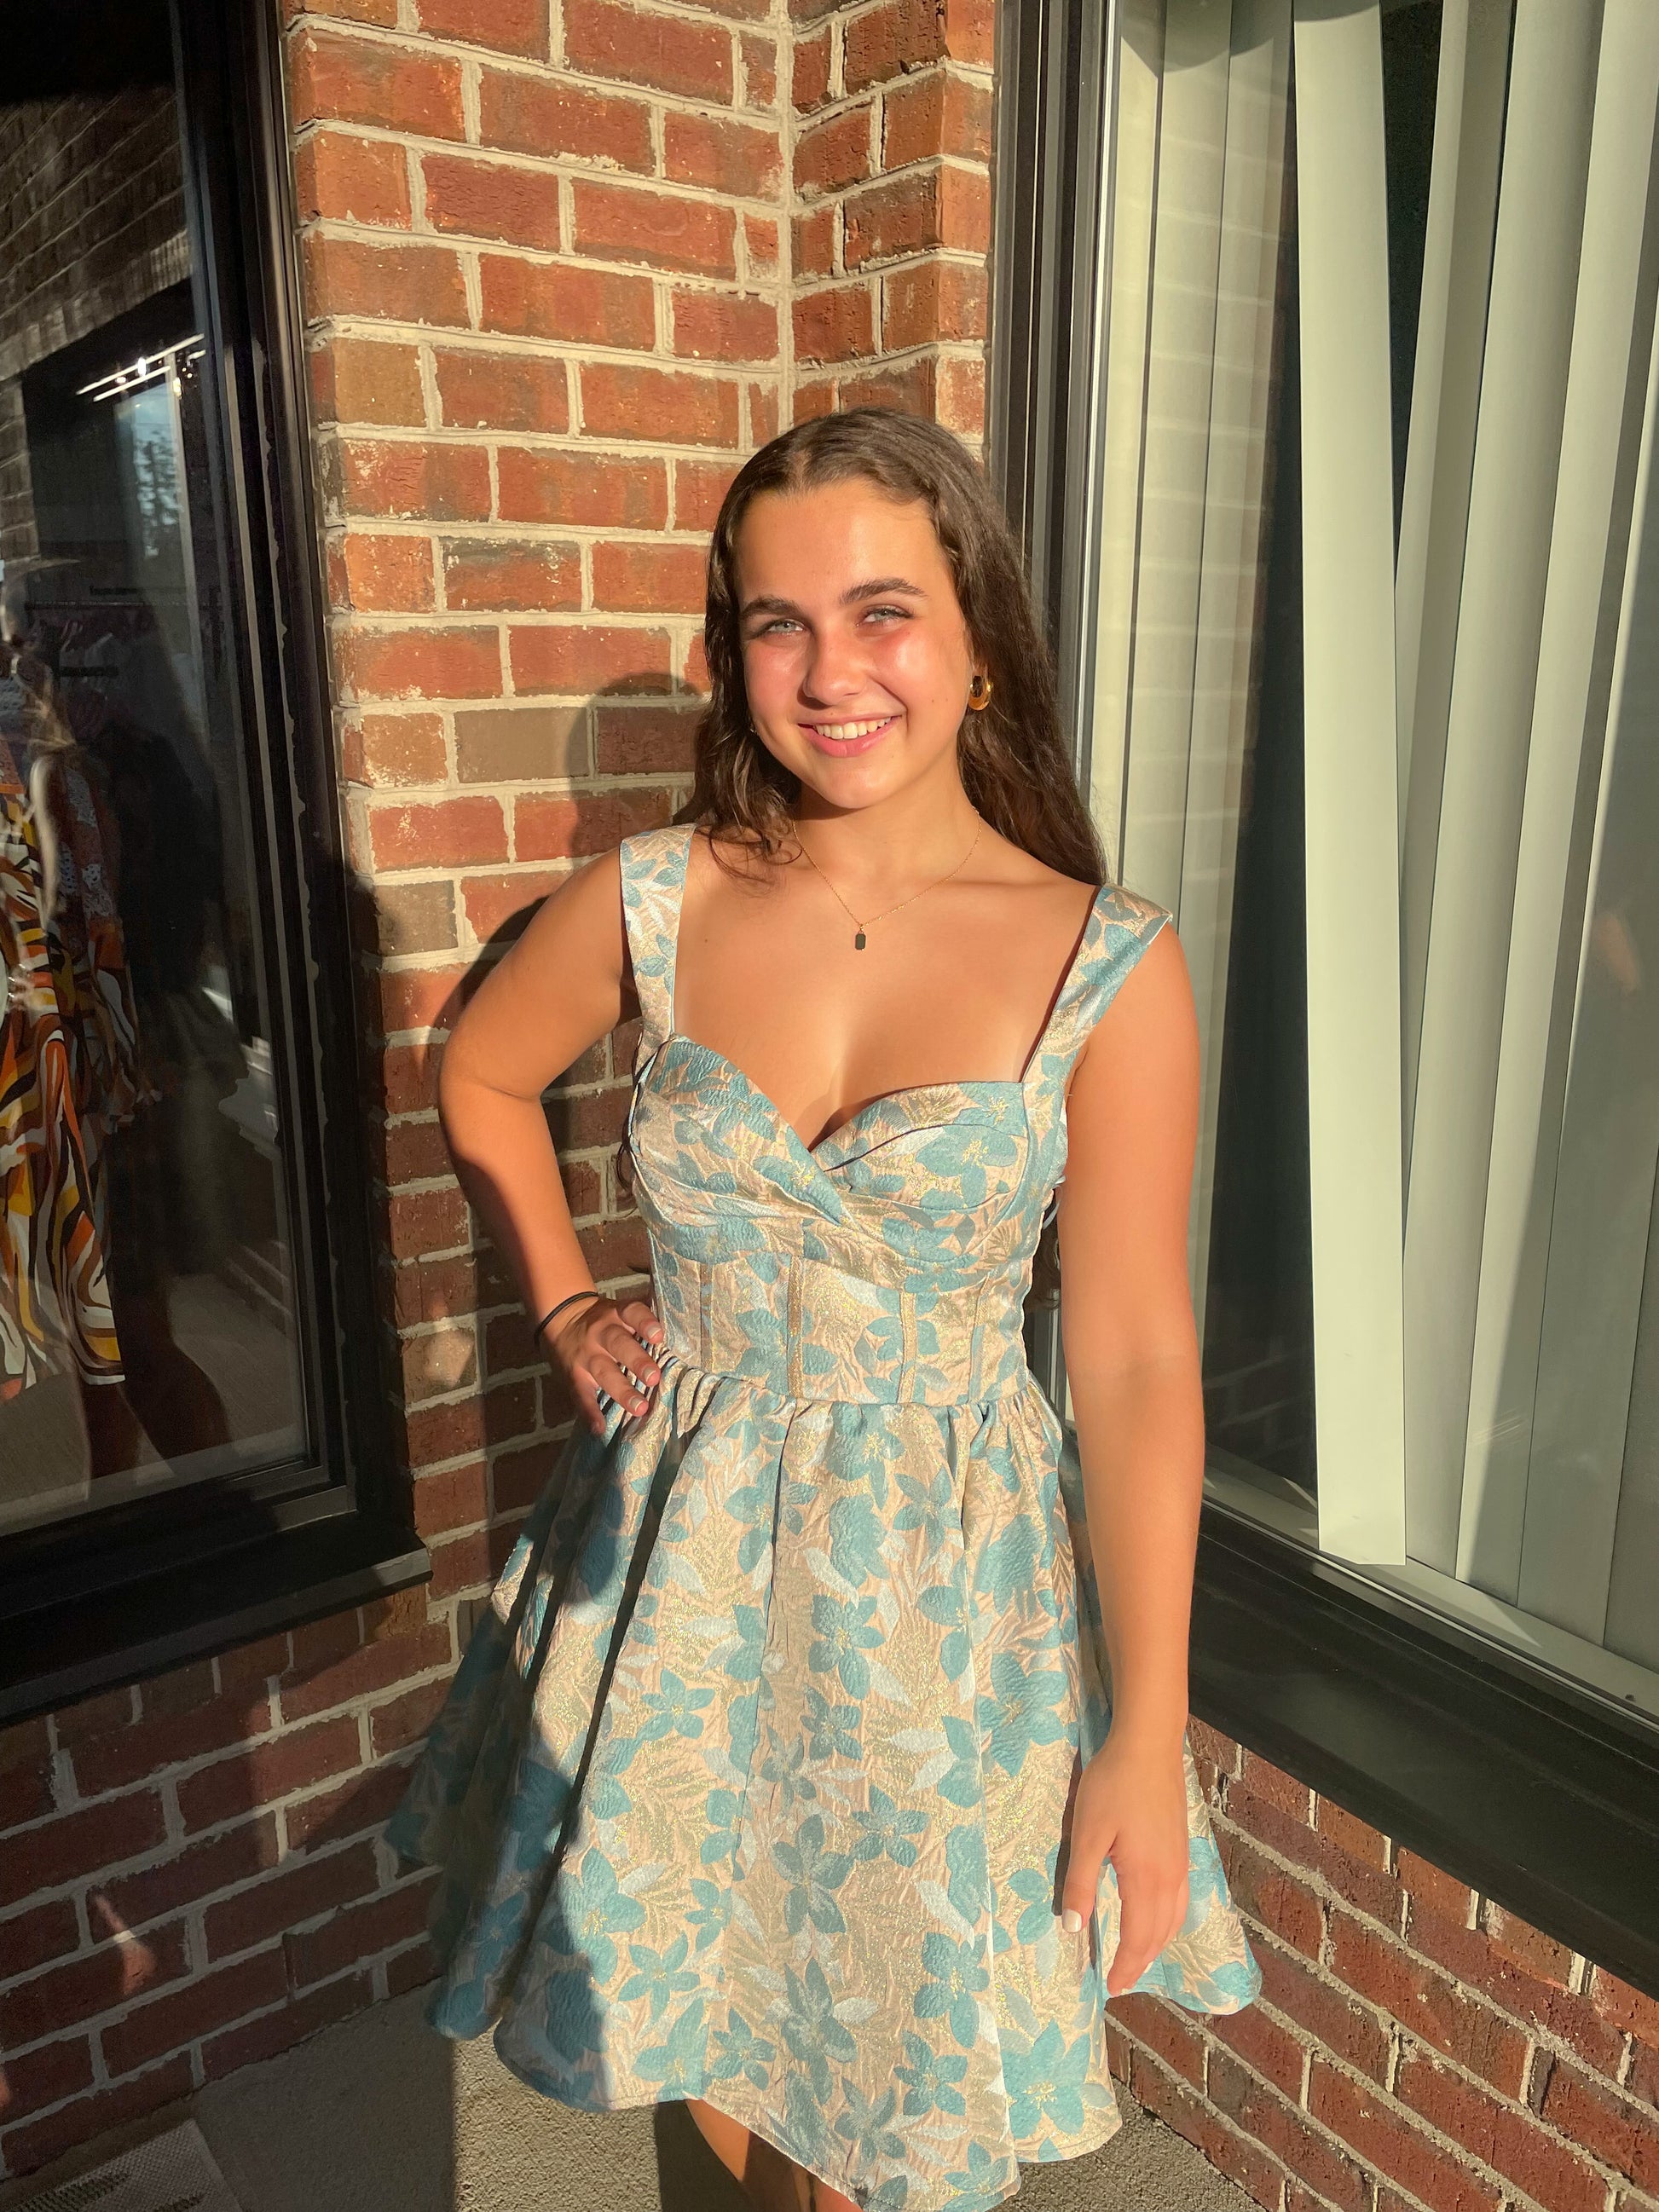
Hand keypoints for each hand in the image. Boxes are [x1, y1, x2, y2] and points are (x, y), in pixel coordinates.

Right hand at [546, 1295, 665, 1436]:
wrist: (562, 1318)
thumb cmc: (604, 1320)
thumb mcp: (619, 1310)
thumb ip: (642, 1320)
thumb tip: (680, 1330)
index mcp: (616, 1315)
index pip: (632, 1312)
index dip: (645, 1322)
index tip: (658, 1336)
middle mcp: (601, 1333)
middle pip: (619, 1344)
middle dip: (637, 1361)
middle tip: (654, 1378)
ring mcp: (587, 1355)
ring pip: (604, 1371)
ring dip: (621, 1390)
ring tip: (639, 1407)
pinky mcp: (573, 1375)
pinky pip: (580, 1394)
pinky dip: (589, 1412)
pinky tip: (599, 1428)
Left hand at [1059, 1729, 1190, 1995]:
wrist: (1148, 1745)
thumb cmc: (1112, 1785)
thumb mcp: (1087, 1832)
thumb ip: (1080, 1882)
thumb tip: (1073, 1927)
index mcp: (1146, 1879)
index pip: (1138, 1938)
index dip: (1125, 1966)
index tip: (1110, 1986)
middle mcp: (1170, 1877)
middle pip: (1160, 1935)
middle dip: (1141, 1962)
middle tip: (1120, 1980)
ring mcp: (1181, 1862)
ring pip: (1174, 1919)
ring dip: (1156, 1944)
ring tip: (1137, 1957)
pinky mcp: (1182, 1847)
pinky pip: (1180, 1900)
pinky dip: (1168, 1921)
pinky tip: (1156, 1916)